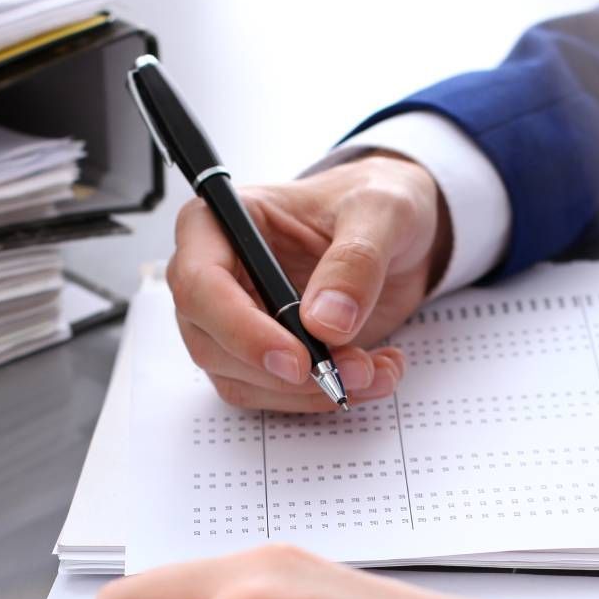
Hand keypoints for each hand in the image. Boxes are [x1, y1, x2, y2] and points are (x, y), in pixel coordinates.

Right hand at [167, 152, 449, 410]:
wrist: (398, 232)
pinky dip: (320, 398)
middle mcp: (216, 274)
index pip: (200, 284)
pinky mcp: (262, 353)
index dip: (240, 329)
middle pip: (211, 343)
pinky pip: (274, 393)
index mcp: (221, 222)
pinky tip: (372, 372)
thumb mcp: (382, 211)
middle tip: (353, 371)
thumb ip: (356, 260)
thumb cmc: (374, 201)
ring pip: (241, 380)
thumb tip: (325, 321)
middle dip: (283, 372)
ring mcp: (235, 319)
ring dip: (307, 393)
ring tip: (374, 370)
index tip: (298, 359)